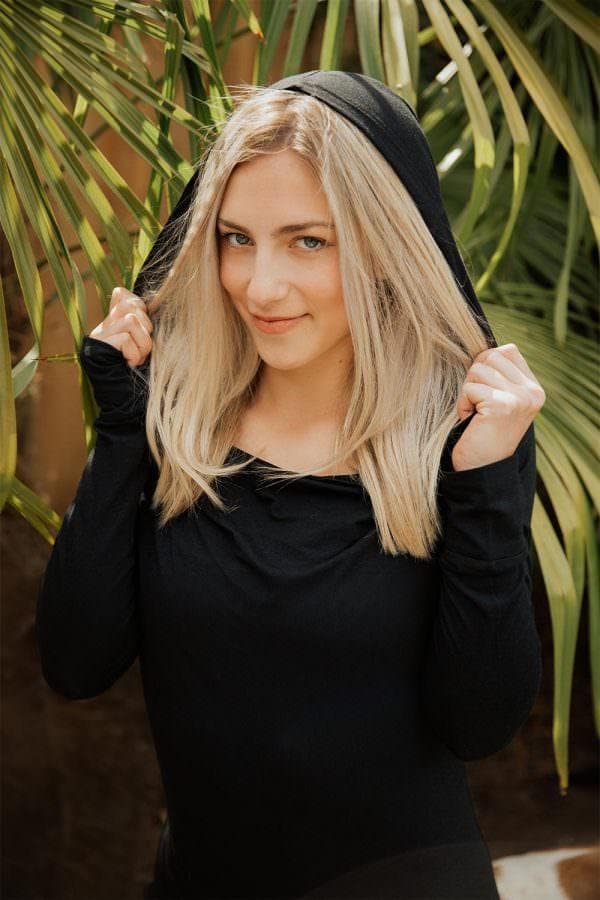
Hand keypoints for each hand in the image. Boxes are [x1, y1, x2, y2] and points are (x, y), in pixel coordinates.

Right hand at [89, 287, 153, 367]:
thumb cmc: (142, 374)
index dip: (139, 307)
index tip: (144, 329)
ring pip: (130, 320)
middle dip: (146, 328)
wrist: (128, 401)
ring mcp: (98, 337)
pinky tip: (130, 364)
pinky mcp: (97, 348)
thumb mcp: (147, 344)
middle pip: (130, 306)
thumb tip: (141, 299)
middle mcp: (103, 327)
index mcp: (113, 324)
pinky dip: (134, 353)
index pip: (122, 295)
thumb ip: (144, 323)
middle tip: (143, 349)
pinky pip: (125, 338)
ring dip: (143, 343)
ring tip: (138, 358)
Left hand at [451, 343, 545, 470]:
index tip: (484, 393)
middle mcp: (532, 392)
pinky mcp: (503, 405)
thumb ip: (499, 375)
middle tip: (477, 404)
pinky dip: (463, 403)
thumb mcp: (499, 400)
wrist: (482, 470)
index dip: (486, 366)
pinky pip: (470, 388)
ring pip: (478, 369)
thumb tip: (483, 348)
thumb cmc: (483, 433)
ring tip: (475, 414)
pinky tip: (471, 421)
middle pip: (490, 356)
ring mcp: (520, 398)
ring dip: (467, 391)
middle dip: (474, 378)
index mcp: (534, 388)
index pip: (507, 351)